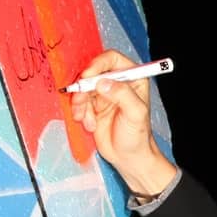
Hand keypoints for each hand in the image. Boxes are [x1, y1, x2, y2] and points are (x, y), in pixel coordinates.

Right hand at [69, 49, 176, 195]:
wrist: (127, 157)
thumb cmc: (137, 136)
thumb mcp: (135, 113)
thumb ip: (122, 94)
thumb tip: (103, 82)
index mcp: (133, 79)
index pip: (112, 59)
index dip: (98, 64)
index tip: (88, 77)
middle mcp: (118, 83)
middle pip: (93, 72)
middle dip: (84, 87)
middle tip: (81, 100)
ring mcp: (104, 94)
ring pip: (83, 87)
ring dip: (80, 103)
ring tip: (86, 119)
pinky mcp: (93, 106)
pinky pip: (79, 101)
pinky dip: (79, 112)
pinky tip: (89, 124)